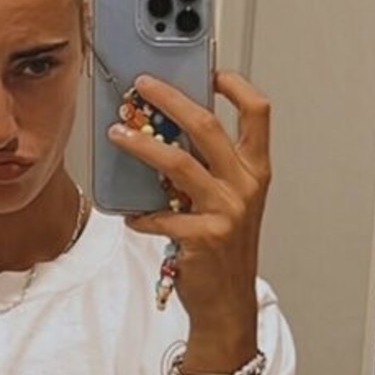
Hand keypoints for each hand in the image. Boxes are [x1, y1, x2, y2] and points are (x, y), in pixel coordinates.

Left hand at [107, 69, 271, 323]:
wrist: (228, 303)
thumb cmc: (224, 248)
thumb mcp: (227, 201)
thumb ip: (208, 167)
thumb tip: (164, 130)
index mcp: (255, 170)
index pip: (257, 113)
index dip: (235, 85)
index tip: (209, 70)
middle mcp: (245, 186)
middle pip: (207, 126)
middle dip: (170, 99)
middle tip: (142, 86)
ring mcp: (226, 211)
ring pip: (177, 162)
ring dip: (141, 144)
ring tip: (117, 134)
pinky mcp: (203, 237)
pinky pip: (160, 214)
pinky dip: (140, 214)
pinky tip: (130, 215)